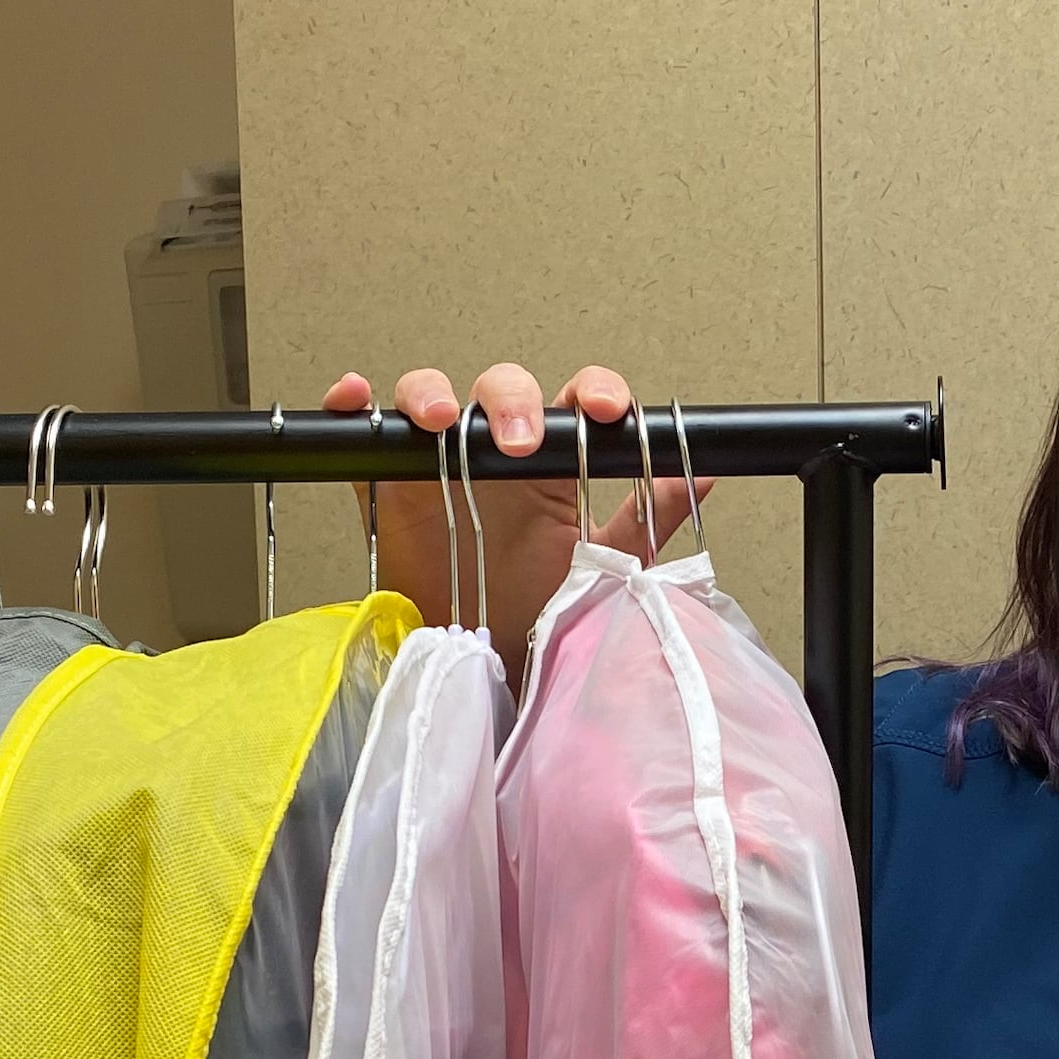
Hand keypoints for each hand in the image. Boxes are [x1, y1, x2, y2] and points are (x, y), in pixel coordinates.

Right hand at [322, 361, 709, 663]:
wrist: (491, 668)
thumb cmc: (540, 614)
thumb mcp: (607, 566)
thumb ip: (652, 516)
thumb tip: (704, 471)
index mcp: (552, 465)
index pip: (572, 402)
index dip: (591, 392)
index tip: (604, 412)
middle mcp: (496, 456)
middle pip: (503, 390)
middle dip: (513, 400)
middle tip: (521, 443)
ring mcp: (439, 466)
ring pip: (432, 400)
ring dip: (434, 395)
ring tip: (444, 421)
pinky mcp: (388, 489)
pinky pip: (365, 437)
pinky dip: (354, 408)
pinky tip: (356, 397)